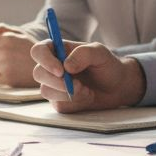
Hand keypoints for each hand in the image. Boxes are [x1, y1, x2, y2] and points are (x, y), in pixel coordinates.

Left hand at [0, 24, 37, 86]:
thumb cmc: (31, 50)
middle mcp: (5, 52)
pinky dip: (3, 77)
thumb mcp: (20, 34)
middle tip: (13, 59)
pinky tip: (15, 74)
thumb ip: (1, 29)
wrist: (48, 69)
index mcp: (7, 38)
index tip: (6, 50)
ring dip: (1, 67)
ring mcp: (6, 66)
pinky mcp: (8, 79)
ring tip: (16, 66)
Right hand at [30, 40, 145, 112]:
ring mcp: (53, 85)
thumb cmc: (107, 65)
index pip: (38, 51)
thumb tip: (66, 66)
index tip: (60, 70)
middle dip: (58, 82)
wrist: (117, 87)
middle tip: (79, 85)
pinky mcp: (59, 101)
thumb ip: (83, 54)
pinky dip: (75, 103)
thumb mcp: (100, 53)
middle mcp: (52, 67)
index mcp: (57, 50)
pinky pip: (58, 104)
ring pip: (46, 91)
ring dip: (68, 93)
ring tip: (87, 90)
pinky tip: (86, 96)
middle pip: (38, 73)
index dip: (45, 60)